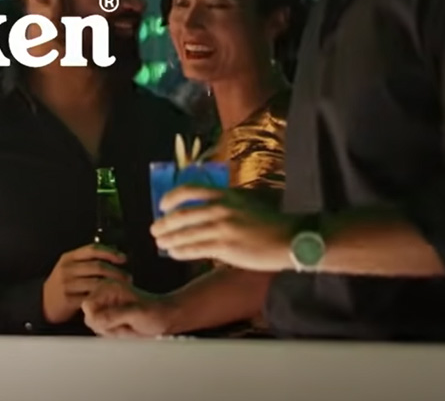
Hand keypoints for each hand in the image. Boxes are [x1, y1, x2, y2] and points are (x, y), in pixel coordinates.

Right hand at [42, 244, 128, 324]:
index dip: (110, 253)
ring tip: (122, 289)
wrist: (44, 302)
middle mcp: (67, 269)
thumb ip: (87, 260)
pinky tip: (111, 300)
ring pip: (96, 282)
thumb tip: (113, 252)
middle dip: (116, 272)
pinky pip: (91, 298)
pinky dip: (103, 299)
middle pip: (98, 266)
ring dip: (113, 286)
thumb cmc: (63, 284)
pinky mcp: (68, 299)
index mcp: (68, 257)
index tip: (123, 258)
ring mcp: (67, 284)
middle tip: (127, 278)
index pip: (92, 249)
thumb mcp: (70, 267)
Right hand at [83, 281, 173, 338]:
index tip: (113, 321)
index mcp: (108, 287)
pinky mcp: (108, 316)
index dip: (97, 317)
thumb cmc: (154, 312)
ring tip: (126, 325)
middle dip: (105, 325)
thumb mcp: (135, 313)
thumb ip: (114, 315)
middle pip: (89, 317)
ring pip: (94, 325)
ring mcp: (105, 306)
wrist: (165, 318)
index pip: (87, 305)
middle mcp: (104, 295)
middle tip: (123, 323)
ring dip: (110, 330)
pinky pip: (101, 329)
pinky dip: (112, 333)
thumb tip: (96, 319)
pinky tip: (125, 328)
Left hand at [150, 186, 293, 271]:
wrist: (289, 238)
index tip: (162, 206)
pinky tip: (174, 253)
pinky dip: (180, 251)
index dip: (171, 197)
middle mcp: (220, 208)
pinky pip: (194, 249)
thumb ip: (223, 202)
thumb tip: (200, 209)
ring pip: (185, 234)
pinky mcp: (225, 247)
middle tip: (155, 230)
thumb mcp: (245, 202)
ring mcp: (222, 228)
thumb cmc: (269, 222)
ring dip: (168, 239)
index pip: (189, 190)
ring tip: (161, 243)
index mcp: (225, 194)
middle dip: (164, 223)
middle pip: (181, 215)